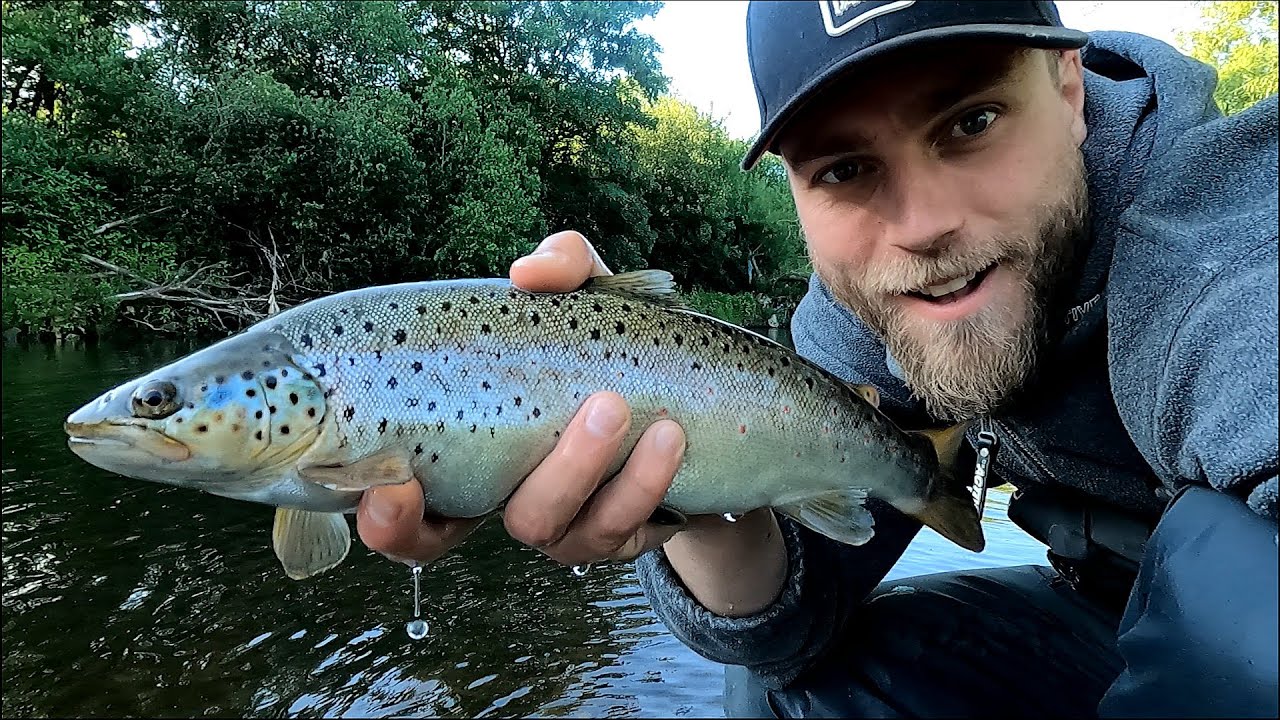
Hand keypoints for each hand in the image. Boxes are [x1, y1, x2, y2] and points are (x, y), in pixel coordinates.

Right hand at [356, 231, 688, 566]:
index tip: (391, 487)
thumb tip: (528, 275)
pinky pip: (618, 529)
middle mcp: (495, 498)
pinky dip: (643, 482)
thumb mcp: (586, 302)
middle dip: (507, 478)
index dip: (385, 517)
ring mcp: (554, 528)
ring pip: (543, 524)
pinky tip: (668, 437)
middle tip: (589, 407)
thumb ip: (560, 270)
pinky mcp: (614, 539)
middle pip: (459, 531)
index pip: (399, 509)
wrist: (692, 406)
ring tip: (618, 406)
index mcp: (460, 453)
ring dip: (582, 468)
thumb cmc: (607, 351)